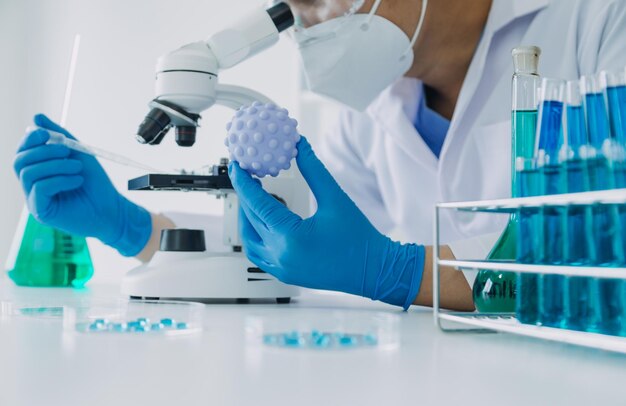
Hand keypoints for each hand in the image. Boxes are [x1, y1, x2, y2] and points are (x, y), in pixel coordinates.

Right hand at [13, 114, 151, 256]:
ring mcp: (34, 199)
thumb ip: (58, 135)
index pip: (22, 152)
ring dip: (55, 165)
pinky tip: (77, 181)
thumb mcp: (78, 153)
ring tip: (78, 169)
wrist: (111, 208)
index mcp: (39, 170)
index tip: (45, 134)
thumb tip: (36, 117)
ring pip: (29, 173)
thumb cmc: (95, 184)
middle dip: (43, 151)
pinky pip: (39, 188)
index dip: (29, 140)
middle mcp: (32, 185)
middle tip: (67, 151)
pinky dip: (59, 180)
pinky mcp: (41, 211)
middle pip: (19, 161)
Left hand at [229, 137, 424, 308]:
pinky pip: (259, 255)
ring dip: (247, 218)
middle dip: (245, 195)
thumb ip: (312, 170)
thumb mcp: (334, 198)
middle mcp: (281, 255)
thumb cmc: (360, 239)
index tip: (238, 166)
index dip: (244, 181)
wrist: (375, 270)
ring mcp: (282, 269)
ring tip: (253, 197)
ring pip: (249, 241)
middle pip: (250, 219)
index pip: (258, 203)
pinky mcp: (286, 275)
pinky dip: (256, 236)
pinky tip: (263, 222)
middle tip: (246, 175)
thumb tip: (300, 146)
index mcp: (291, 237)